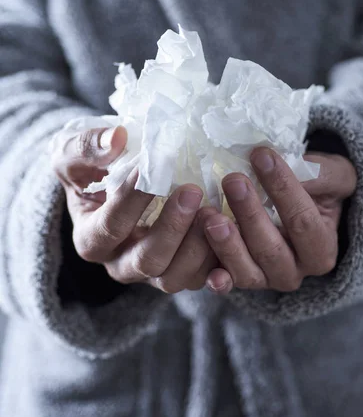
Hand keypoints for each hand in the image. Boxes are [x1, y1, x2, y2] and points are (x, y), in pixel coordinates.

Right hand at [51, 125, 216, 292]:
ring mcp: (154, 273)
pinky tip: (233, 233)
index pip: (111, 227)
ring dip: (200, 246)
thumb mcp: (75, 154)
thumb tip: (117, 138)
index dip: (131, 201)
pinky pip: (203, 278)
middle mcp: (121, 264)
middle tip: (192, 192)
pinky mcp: (182, 272)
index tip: (150, 168)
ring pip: (177, 276)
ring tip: (214, 210)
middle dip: (173, 228)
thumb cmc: (92, 168)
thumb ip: (88, 147)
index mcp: (92, 240)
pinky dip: (220, 262)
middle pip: (148, 260)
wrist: (111, 185)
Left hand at [201, 147, 356, 293]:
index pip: (303, 221)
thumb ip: (319, 174)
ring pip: (247, 271)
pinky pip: (227, 282)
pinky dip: (218, 279)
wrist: (299, 207)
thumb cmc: (317, 190)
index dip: (283, 189)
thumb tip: (285, 165)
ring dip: (228, 245)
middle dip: (250, 214)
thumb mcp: (332, 177)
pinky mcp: (238, 279)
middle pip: (271, 249)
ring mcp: (265, 279)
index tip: (262, 156)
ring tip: (211, 217)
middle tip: (233, 181)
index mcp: (321, 251)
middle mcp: (294, 272)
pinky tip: (209, 273)